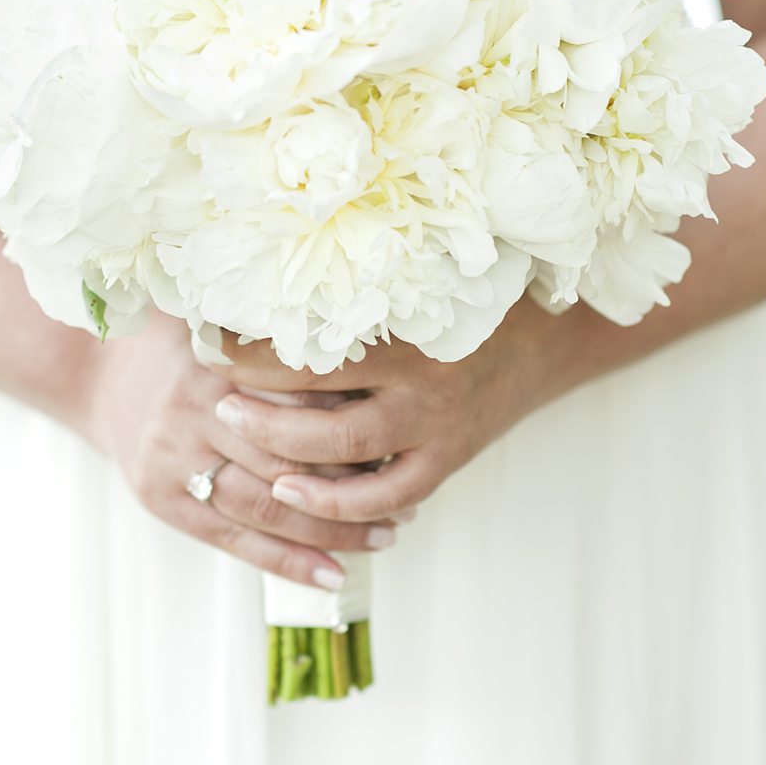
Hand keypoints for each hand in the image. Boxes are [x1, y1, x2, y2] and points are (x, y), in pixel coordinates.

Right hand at [78, 310, 404, 587]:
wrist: (99, 374)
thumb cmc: (185, 347)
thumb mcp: (227, 325)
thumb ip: (283, 340)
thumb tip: (370, 344)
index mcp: (220, 362)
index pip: (300, 399)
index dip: (353, 423)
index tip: (403, 440)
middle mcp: (195, 411)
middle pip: (286, 458)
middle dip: (352, 484)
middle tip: (407, 499)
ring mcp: (175, 459)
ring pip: (265, 506)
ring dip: (330, 530)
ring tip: (386, 538)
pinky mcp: (164, 499)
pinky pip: (234, 540)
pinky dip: (287, 561)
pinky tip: (332, 574)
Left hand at [209, 297, 586, 523]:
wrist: (552, 337)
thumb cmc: (476, 294)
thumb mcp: (425, 276)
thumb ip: (363, 279)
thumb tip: (272, 261)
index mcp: (413, 331)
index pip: (317, 346)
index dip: (256, 347)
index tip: (213, 337)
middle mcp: (424, 386)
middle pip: (322, 411)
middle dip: (259, 408)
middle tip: (216, 396)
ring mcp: (436, 430)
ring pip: (345, 457)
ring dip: (284, 453)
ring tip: (239, 437)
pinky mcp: (447, 461)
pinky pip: (386, 496)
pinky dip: (337, 503)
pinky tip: (293, 491)